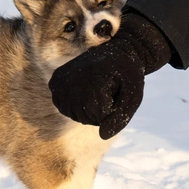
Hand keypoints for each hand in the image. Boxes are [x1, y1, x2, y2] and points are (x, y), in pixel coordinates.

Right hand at [49, 11, 171, 139]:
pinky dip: (75, 104)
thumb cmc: (127, 75)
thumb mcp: (133, 96)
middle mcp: (72, 81)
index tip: (117, 92)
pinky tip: (84, 90)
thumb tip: (102, 136)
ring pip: (72, 114)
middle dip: (99, 112)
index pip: (99, 119)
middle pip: (84, 118)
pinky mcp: (55, 81)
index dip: (111, 111)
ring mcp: (60, 81)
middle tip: (107, 90)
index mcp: (91, 83)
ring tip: (96, 89)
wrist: (116, 52)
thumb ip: (121, 118)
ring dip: (86, 109)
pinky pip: (63, 106)